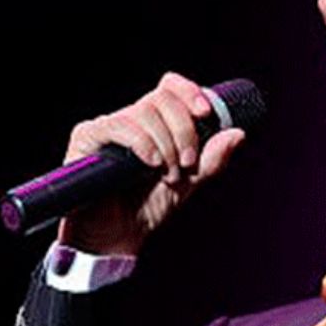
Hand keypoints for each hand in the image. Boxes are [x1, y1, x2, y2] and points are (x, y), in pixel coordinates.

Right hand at [56, 72, 245, 255]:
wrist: (117, 238)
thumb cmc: (147, 209)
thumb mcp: (189, 183)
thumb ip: (211, 160)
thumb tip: (238, 134)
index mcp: (155, 123)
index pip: (170, 88)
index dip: (190, 92)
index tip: (207, 113)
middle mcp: (131, 119)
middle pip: (162, 98)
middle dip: (184, 130)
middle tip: (188, 163)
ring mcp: (108, 126)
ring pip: (143, 111)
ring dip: (165, 144)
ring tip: (168, 174)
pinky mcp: (87, 137)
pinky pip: (117, 125)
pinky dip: (141, 143)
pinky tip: (150, 163)